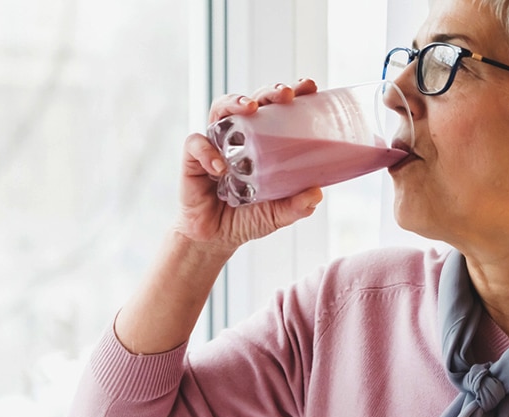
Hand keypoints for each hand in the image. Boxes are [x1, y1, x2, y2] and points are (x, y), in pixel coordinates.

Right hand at [175, 78, 322, 254]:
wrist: (215, 238)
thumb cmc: (247, 218)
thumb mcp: (277, 214)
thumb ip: (295, 206)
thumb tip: (316, 194)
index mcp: (263, 142)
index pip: (278, 110)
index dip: (294, 94)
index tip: (310, 87)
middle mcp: (239, 137)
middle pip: (252, 101)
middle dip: (269, 92)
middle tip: (285, 94)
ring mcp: (215, 144)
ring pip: (220, 108)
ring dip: (235, 102)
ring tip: (250, 108)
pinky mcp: (193, 159)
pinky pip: (196, 144)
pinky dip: (207, 151)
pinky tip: (220, 167)